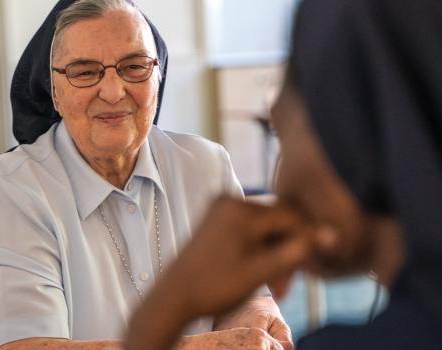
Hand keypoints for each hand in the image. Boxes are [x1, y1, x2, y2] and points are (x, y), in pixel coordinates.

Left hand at [125, 196, 310, 349]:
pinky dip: (260, 251)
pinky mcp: (216, 221)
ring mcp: (220, 210)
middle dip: (289, 252)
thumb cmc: (214, 287)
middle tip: (289, 285)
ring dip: (275, 255)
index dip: (309, 239)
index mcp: (240, 209)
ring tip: (276, 287)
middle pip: (278, 222)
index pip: (292, 216)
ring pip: (265, 229)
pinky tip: (262, 274)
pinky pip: (250, 231)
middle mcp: (229, 202)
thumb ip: (297, 251)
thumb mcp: (261, 271)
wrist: (173, 298)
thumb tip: (332, 235)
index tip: (317, 267)